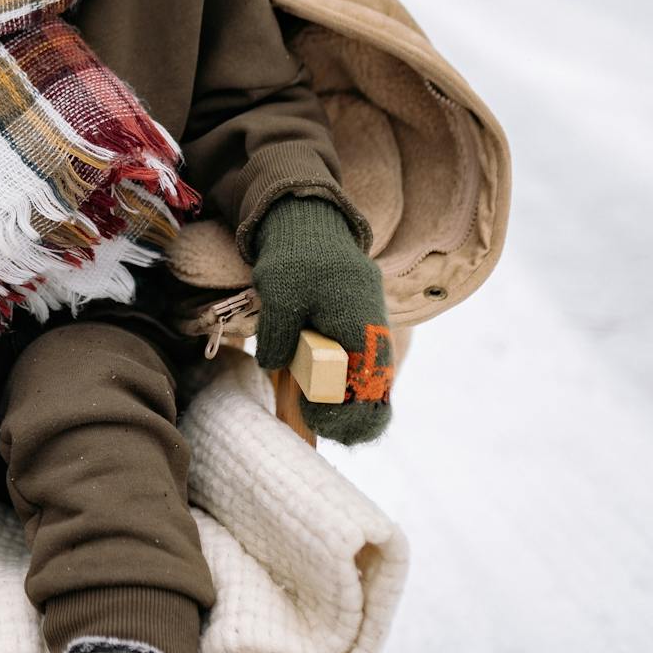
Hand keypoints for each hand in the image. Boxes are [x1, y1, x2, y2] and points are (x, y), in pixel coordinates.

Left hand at [250, 196, 393, 445]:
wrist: (313, 229)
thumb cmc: (298, 258)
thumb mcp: (279, 293)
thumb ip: (278, 333)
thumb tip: (274, 364)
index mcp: (360, 325)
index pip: (367, 385)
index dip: (344, 411)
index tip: (315, 417)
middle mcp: (374, 335)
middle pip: (378, 395)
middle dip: (350, 420)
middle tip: (316, 424)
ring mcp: (370, 336)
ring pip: (373, 388)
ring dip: (349, 409)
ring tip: (318, 418)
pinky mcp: (359, 335)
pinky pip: (362, 374)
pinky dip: (347, 392)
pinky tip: (323, 401)